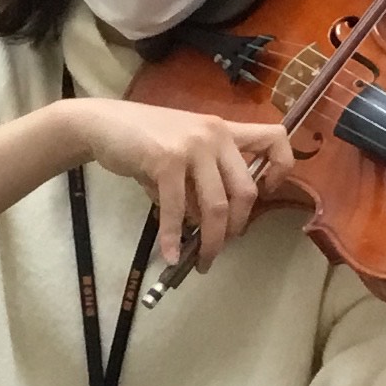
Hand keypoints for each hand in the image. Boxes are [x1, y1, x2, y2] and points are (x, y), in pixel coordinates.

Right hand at [60, 98, 296, 270]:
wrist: (104, 124)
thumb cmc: (145, 141)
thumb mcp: (184, 154)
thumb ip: (202, 183)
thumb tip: (208, 226)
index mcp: (225, 130)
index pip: (275, 138)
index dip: (281, 169)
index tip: (265, 193)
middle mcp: (215, 134)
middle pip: (246, 191)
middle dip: (236, 228)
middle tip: (221, 246)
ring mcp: (192, 146)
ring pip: (216, 206)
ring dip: (211, 241)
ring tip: (201, 260)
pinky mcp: (166, 160)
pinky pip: (177, 209)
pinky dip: (172, 237)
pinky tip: (168, 254)